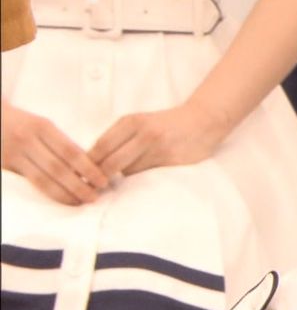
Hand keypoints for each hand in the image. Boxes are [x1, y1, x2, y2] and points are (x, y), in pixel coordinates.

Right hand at [1, 99, 109, 204]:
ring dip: (64, 194)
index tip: (103, 180)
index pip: (70, 152)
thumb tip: (89, 165)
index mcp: (42, 127)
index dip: (88, 169)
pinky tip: (60, 199)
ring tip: (80, 202)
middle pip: (58, 168)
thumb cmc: (22, 123)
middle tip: (95, 197)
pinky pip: (29, 183)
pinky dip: (47, 193)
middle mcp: (27, 141)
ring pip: (43, 180)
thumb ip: (61, 143)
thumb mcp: (42, 125)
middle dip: (79, 185)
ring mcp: (14, 155)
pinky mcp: (5, 167)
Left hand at [87, 100, 232, 177]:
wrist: (202, 121)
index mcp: (131, 121)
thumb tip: (93, 162)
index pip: (100, 147)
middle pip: (110, 162)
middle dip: (99, 177)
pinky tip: (139, 179)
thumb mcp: (139, 122)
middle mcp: (144, 133)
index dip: (88, 164)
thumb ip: (119, 138)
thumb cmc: (165, 124)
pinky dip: (138, 179)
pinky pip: (145, 175)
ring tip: (115, 184)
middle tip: (92, 187)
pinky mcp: (170, 161)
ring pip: (127, 172)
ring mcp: (158, 148)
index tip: (80, 175)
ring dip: (119, 179)